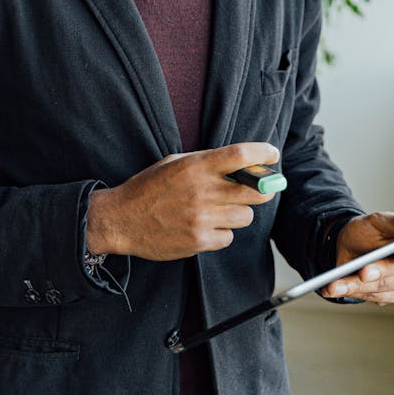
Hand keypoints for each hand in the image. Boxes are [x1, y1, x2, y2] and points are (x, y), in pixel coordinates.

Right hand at [86, 142, 279, 260]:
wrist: (120, 220)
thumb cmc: (147, 188)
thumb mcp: (173, 163)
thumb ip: (205, 162)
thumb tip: (239, 164)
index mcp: (196, 166)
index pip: (241, 155)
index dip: (263, 153)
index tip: (272, 155)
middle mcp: (203, 191)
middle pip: (255, 190)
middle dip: (264, 188)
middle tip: (261, 188)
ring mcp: (202, 218)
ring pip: (245, 216)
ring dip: (238, 212)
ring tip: (220, 210)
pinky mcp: (199, 241)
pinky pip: (228, 237)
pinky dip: (222, 233)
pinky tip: (205, 227)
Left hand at [319, 210, 393, 304]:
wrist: (350, 245)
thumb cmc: (371, 230)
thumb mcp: (383, 221)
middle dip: (381, 272)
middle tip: (363, 272)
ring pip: (384, 287)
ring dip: (360, 285)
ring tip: (338, 283)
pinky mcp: (390, 296)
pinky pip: (370, 295)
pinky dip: (350, 290)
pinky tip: (335, 287)